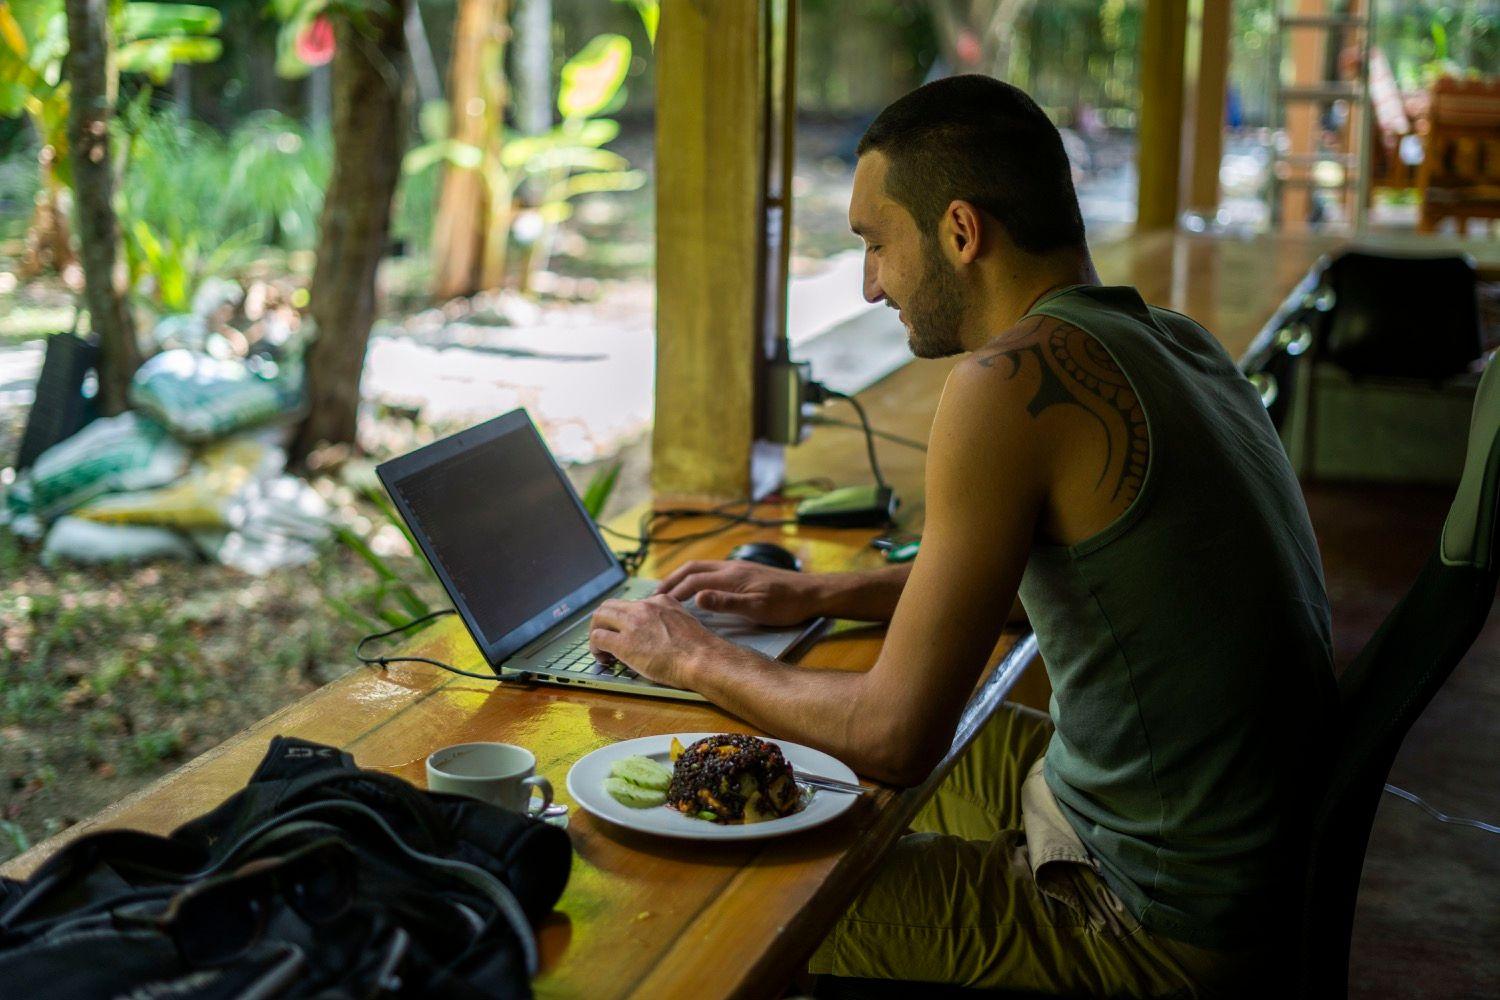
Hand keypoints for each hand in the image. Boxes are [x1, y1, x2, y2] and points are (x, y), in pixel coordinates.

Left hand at [588, 595, 731, 688]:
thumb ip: (671, 619)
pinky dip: (595, 648)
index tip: (624, 632)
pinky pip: (597, 638)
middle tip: (605, 637)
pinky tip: (603, 659)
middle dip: (603, 622)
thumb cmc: (699, 648)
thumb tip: (661, 631)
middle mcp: (643, 607)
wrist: (701, 658)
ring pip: (599, 617)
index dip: (624, 620)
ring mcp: (632, 624)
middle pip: (610, 606)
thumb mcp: (686, 621)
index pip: (632, 604)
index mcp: (660, 601)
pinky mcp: (624, 643)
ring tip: (601, 650)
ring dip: (596, 632)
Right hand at [653, 560, 819, 625]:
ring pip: (703, 566)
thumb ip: (726, 603)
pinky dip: (697, 576)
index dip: (674, 591)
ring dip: (683, 576)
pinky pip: (713, 569)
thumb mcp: (756, 609)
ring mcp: (738, 567)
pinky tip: (698, 586)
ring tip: (670, 589)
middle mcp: (731, 567)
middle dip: (672, 579)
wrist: (811, 593)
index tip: (658, 603)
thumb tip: (697, 597)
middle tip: (655, 594)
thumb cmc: (786, 605)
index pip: (693, 580)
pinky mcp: (745, 571)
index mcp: (731, 576)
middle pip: (693, 568)